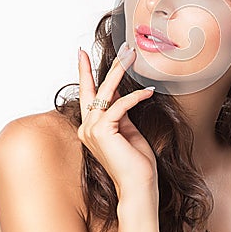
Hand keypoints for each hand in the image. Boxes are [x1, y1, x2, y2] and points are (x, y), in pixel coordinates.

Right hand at [77, 42, 157, 196]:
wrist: (139, 185)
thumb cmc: (135, 160)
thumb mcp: (127, 129)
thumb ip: (121, 112)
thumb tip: (121, 94)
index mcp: (91, 127)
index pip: (89, 93)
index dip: (85, 72)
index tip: (81, 53)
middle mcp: (87, 127)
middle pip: (95, 88)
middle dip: (108, 65)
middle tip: (123, 47)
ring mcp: (92, 129)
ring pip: (107, 91)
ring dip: (121, 71)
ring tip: (132, 55)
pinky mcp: (103, 131)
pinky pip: (120, 105)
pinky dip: (136, 96)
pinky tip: (149, 91)